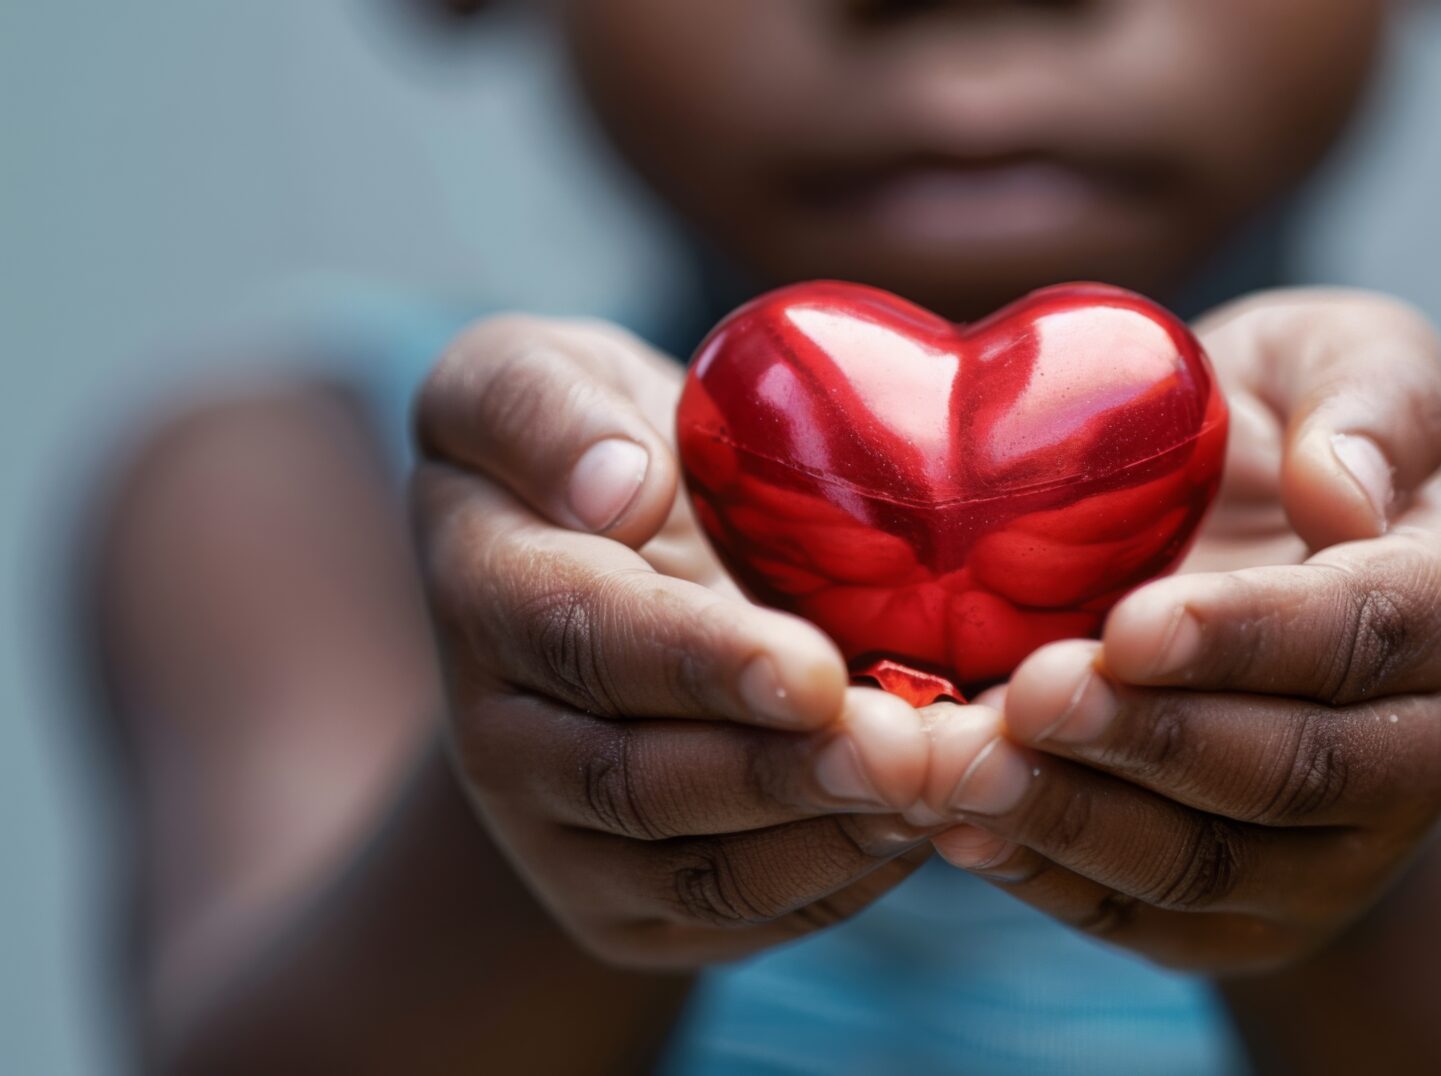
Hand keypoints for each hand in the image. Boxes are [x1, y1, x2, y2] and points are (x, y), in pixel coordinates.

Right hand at [413, 315, 933, 969]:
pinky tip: (927, 828)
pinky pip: (737, 917)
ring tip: (941, 791)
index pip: (580, 636)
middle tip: (911, 754)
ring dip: (825, 838)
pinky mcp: (627, 906)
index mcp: (483, 585)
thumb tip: (618, 488)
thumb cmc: (595, 452)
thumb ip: (542, 406)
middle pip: (636, 782)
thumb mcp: (537, 375)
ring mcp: (559, 837)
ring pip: (696, 870)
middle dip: (782, 774)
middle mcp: (500, 734)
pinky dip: (840, 881)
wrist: (596, 580)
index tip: (814, 670)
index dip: (698, 661)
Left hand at [919, 290, 1440, 972]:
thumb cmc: (1270, 446)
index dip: (1246, 639)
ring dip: (1073, 820)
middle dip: (1146, 739)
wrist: (1234, 586)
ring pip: (1205, 864)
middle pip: (1284, 770)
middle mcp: (1414, 754)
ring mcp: (1331, 857)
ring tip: (956, 770)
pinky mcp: (1243, 920)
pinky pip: (1146, 920)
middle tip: (1022, 697)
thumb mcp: (1329, 360)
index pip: (1360, 635)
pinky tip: (956, 826)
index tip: (1132, 624)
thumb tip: (1347, 492)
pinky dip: (1044, 879)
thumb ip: (1371, 391)